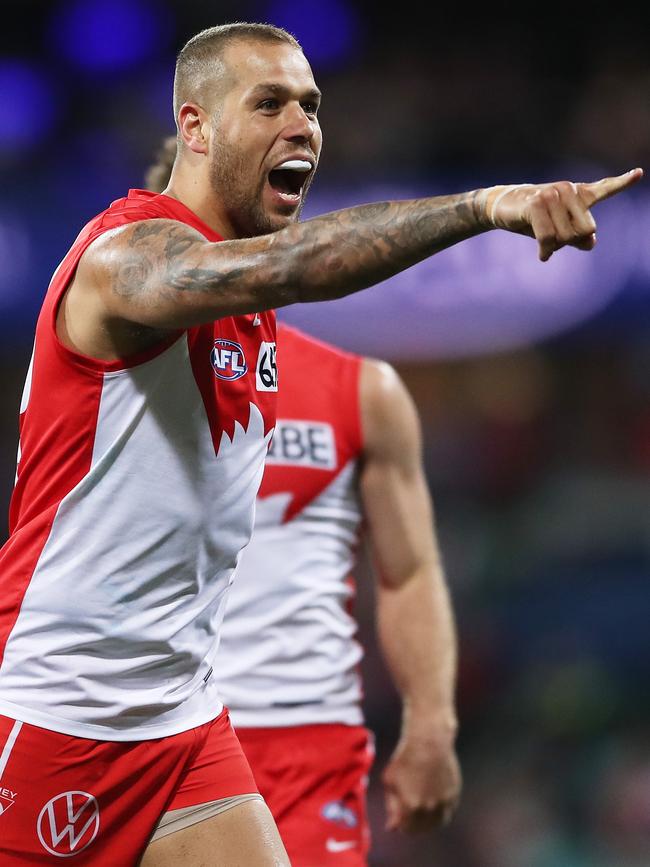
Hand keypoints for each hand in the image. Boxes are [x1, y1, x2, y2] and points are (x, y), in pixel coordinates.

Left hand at [382, 734, 461, 833]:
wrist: (429, 742)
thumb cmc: (405, 758)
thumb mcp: (390, 780)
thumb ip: (391, 805)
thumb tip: (392, 827)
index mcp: (411, 806)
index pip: (406, 829)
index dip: (401, 825)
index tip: (399, 820)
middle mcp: (429, 808)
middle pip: (422, 829)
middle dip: (414, 826)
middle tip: (410, 817)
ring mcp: (443, 803)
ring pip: (437, 823)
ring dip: (429, 822)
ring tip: (422, 812)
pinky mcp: (454, 795)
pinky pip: (447, 812)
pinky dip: (441, 813)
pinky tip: (433, 804)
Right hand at [482, 167, 643, 261]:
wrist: (501, 208)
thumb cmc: (532, 220)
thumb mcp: (559, 230)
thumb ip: (579, 237)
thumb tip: (591, 242)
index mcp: (578, 193)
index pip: (605, 188)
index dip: (623, 182)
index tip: (638, 173)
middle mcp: (569, 190)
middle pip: (585, 231)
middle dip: (571, 243)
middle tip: (555, 241)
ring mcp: (552, 195)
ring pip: (565, 237)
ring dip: (554, 248)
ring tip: (544, 243)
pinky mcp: (536, 204)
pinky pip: (548, 237)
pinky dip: (545, 250)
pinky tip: (542, 255)